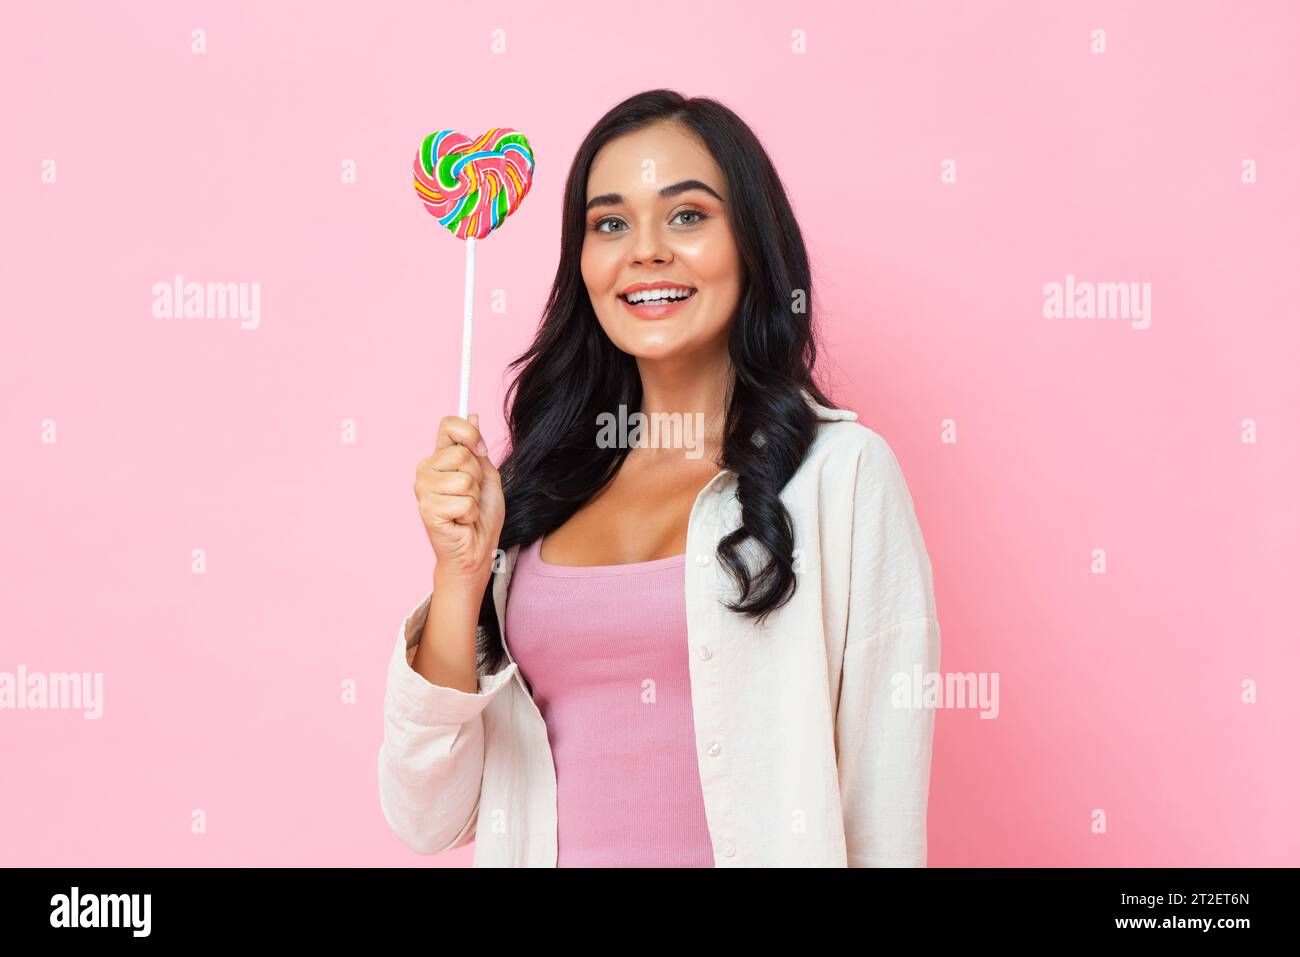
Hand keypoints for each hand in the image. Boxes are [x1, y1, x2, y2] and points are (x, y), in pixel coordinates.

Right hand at [413, 413, 504, 589]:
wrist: (477, 549)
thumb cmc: (481, 515)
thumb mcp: (487, 475)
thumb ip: (478, 448)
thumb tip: (473, 415)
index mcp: (440, 457)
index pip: (448, 424)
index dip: (469, 433)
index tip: (480, 450)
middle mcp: (426, 469)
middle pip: (462, 453)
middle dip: (477, 477)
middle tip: (471, 495)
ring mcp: (423, 489)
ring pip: (464, 479)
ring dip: (474, 498)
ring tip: (465, 510)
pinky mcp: (427, 509)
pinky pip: (463, 501)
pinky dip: (470, 514)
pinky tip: (460, 522)